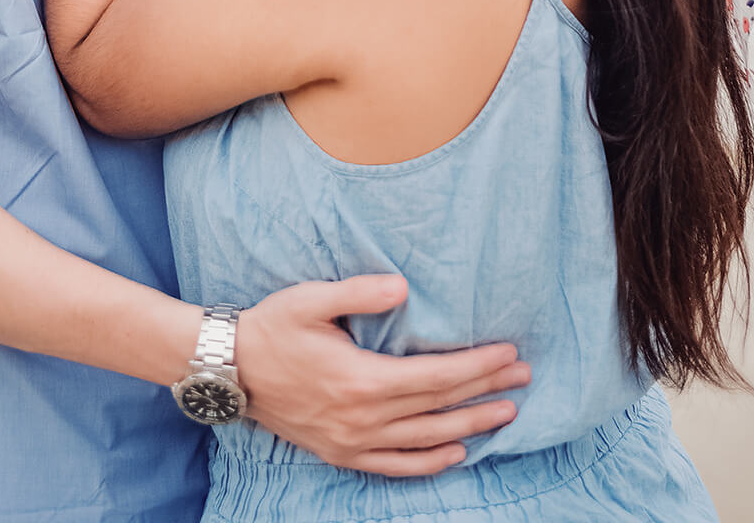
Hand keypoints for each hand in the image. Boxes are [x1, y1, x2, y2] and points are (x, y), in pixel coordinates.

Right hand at [234, 276, 528, 476]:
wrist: (229, 370)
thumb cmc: (272, 327)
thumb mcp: (311, 299)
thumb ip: (359, 293)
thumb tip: (404, 287)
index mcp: (362, 380)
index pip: (436, 375)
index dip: (477, 365)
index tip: (509, 353)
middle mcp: (363, 418)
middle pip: (439, 407)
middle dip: (486, 391)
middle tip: (523, 378)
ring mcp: (352, 442)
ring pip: (425, 440)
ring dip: (469, 427)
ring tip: (506, 414)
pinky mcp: (341, 453)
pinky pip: (395, 466)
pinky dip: (429, 463)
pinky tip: (454, 453)